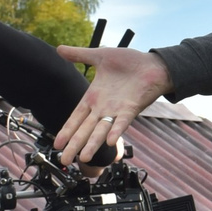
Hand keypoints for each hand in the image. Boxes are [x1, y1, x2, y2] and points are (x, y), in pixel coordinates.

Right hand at [55, 47, 172, 163]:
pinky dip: (116, 131)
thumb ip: (79, 55)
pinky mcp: (131, 108)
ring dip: (93, 144)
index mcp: (94, 97)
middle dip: (74, 145)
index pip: (76, 117)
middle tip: (64, 161)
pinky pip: (122, 122)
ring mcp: (117, 109)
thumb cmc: (130, 62)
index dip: (67, 130)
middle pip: (85, 129)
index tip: (57, 144)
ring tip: (84, 158)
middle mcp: (104, 107)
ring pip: (101, 130)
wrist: (154, 63)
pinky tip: (110, 142)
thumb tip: (59, 49)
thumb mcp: (100, 56)